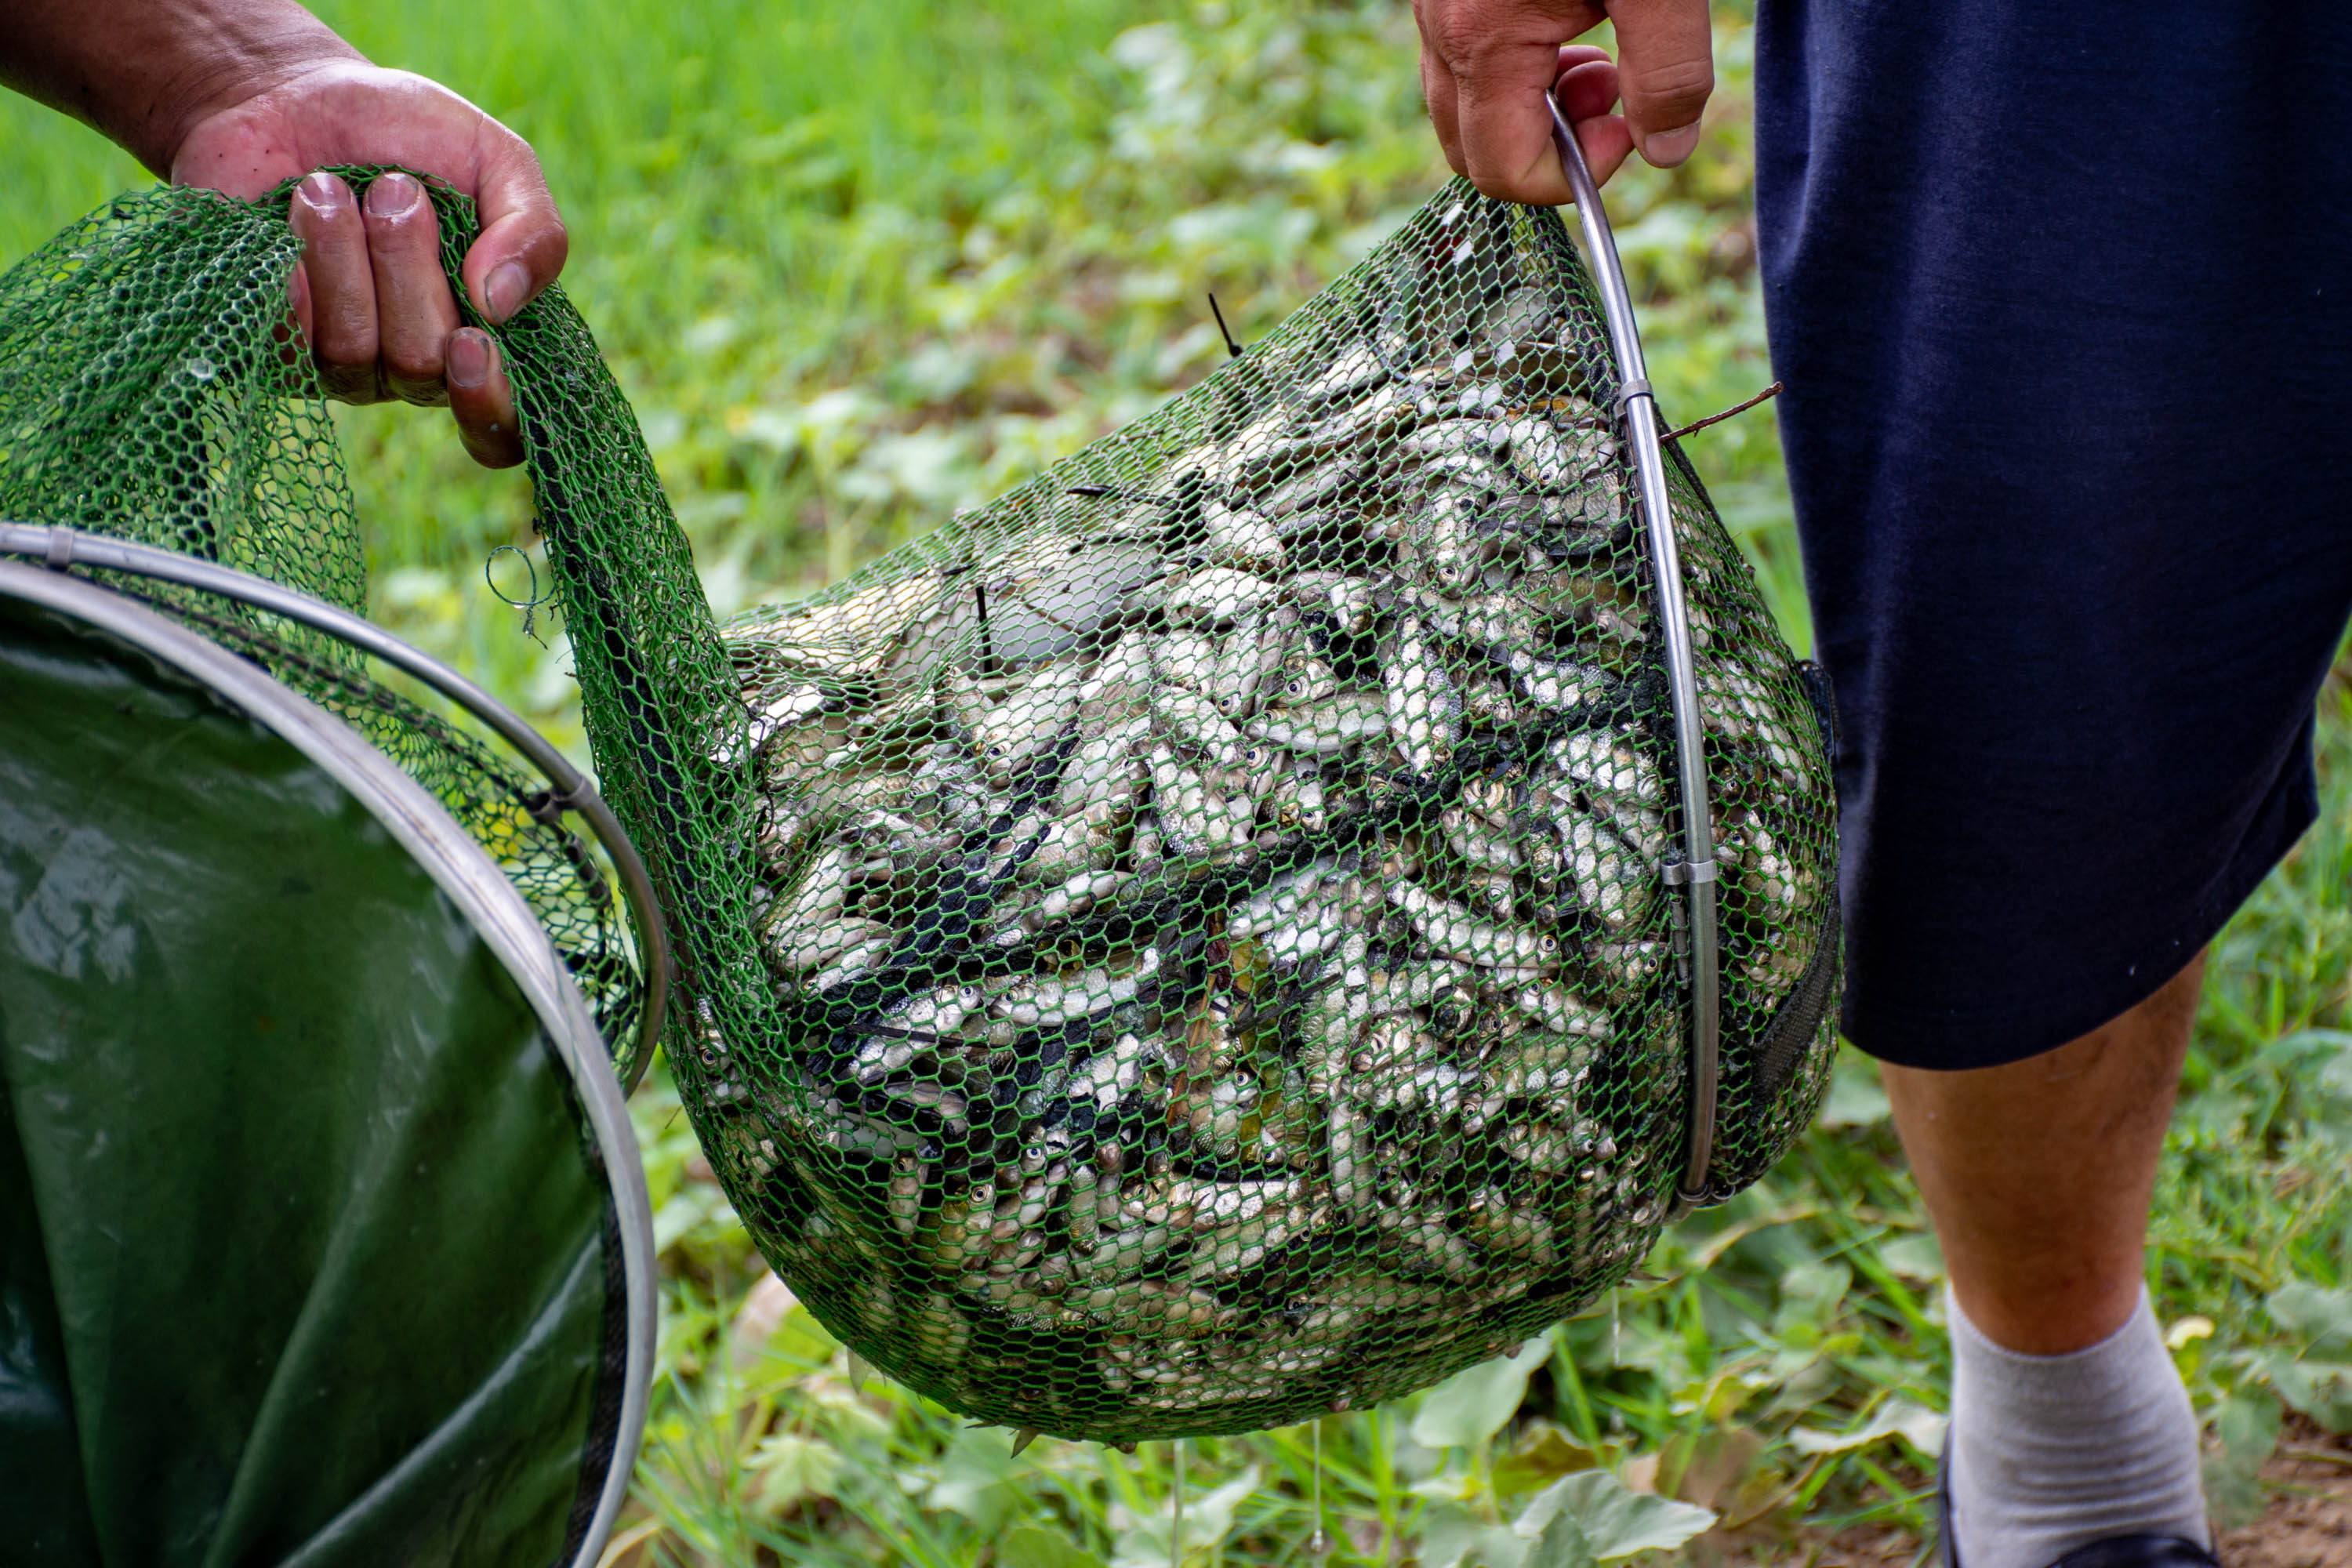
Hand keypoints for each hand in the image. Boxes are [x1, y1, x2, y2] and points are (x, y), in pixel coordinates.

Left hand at [170, 59, 566, 467]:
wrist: (286, 95)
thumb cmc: (404, 131)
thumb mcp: (495, 161)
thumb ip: (533, 231)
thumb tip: (500, 305)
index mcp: (480, 334)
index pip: (497, 432)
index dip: (488, 404)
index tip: (473, 340)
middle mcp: (411, 365)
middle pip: (424, 369)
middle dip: (408, 267)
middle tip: (393, 187)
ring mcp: (339, 364)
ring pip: (356, 352)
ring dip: (344, 255)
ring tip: (328, 187)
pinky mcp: (270, 344)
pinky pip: (288, 341)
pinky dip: (294, 272)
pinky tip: (291, 214)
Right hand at [1412, 0, 1713, 204]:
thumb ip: (1669, 72)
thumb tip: (1667, 151)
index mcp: (1484, 39)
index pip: (1502, 171)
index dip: (1571, 176)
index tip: (1625, 131)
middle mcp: (1443, 29)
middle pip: (1475, 150)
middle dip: (1552, 147)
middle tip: (1615, 100)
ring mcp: (1436, 8)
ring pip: (1468, 106)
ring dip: (1538, 108)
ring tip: (1601, 58)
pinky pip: (1469, 60)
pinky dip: (1521, 67)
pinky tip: (1572, 22)